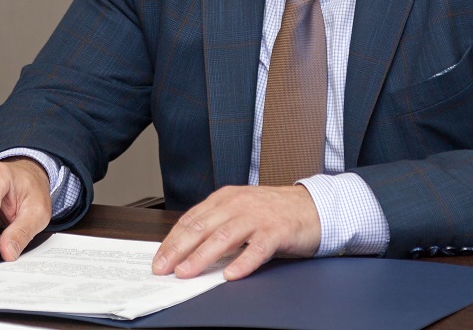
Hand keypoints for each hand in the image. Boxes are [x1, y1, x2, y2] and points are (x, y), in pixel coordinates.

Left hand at [151, 185, 320, 280]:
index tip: (159, 259)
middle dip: (179, 249)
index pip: (191, 220)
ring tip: (187, 272)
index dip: (172, 240)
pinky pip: (257, 248)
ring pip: (224, 236)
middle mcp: (238, 204)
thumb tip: (186, 250)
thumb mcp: (240, 211)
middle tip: (164, 268)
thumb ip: (217, 225)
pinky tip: (231, 275)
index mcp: (225, 199)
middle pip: (203, 227)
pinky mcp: (278, 231)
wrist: (313, 206)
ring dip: (203, 256)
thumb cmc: (273, 212)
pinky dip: (243, 262)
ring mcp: (258, 217)